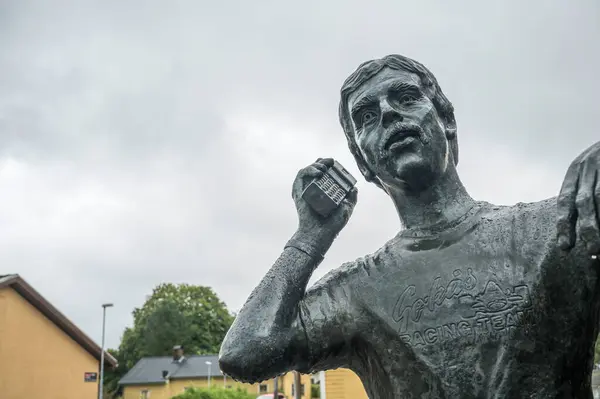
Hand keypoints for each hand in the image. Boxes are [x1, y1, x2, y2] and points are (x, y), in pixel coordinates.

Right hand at [292, 158, 357, 237]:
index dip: (329, 166)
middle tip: (331, 162)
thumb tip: (354, 187)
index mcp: (323, 192)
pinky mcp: (298, 191)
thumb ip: (351, 198)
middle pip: (315, 169)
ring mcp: (305, 190)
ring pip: (307, 170)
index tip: (336, 164)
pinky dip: (309, 170)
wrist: (321, 234)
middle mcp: (312, 190)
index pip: (324, 174)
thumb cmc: (332, 225)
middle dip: (323, 162)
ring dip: (316, 165)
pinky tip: (318, 172)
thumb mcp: (346, 209)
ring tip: (324, 168)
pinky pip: (301, 176)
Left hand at [556, 141, 599, 255]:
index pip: (565, 200)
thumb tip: (574, 222)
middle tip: (589, 251)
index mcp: (574, 170)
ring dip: (599, 223)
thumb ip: (580, 189)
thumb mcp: (587, 167)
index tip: (564, 246)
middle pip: (583, 202)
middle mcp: (587, 167)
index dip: (563, 224)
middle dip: (585, 228)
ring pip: (599, 198)